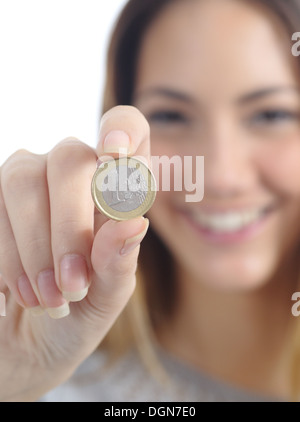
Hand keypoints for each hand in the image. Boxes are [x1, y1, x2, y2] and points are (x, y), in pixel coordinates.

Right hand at [0, 105, 149, 400]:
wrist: (26, 343)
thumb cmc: (78, 312)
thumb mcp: (107, 297)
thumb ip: (119, 262)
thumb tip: (133, 224)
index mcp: (114, 187)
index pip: (126, 128)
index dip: (122, 128)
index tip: (117, 156)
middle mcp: (69, 172)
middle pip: (69, 158)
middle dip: (70, 225)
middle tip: (73, 285)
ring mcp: (24, 179)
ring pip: (23, 181)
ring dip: (35, 248)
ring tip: (48, 299)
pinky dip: (8, 258)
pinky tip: (18, 292)